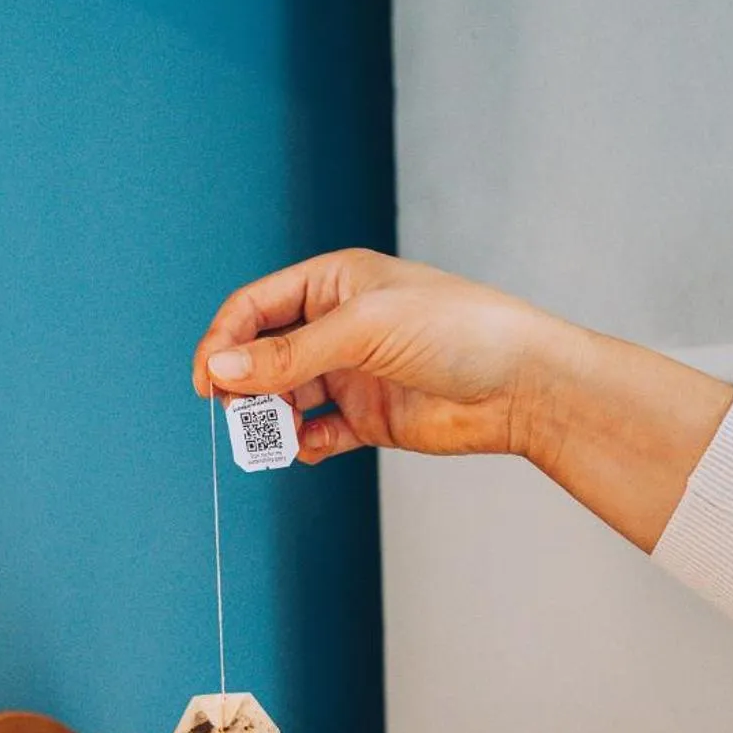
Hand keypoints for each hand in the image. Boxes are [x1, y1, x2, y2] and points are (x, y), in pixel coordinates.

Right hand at [194, 248, 732, 550]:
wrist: (524, 385)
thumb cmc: (458, 330)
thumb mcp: (364, 330)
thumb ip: (289, 354)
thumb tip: (222, 371)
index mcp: (333, 283)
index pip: (254, 308)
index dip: (224, 341)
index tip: (208, 382)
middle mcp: (337, 325)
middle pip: (262, 355)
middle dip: (245, 386)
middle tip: (240, 415)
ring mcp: (352, 372)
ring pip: (285, 398)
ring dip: (272, 420)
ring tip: (276, 438)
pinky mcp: (368, 417)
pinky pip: (317, 433)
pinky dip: (305, 444)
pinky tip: (312, 449)